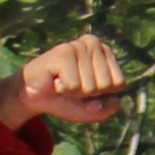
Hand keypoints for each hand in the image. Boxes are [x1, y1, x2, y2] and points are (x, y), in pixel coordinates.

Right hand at [0, 34, 129, 133]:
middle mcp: (93, 44)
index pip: (119, 83)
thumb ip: (109, 108)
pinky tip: (55, 80)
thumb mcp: (95, 110)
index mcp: (106, 52)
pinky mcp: (62, 52)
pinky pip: (73, 85)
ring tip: (63, 83)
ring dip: (74, 92)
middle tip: (73, 86)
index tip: (87, 89)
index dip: (103, 94)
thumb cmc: (69, 99)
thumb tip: (99, 101)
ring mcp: (77, 45)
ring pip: (90, 86)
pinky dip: (63, 90)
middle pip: (106, 85)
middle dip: (89, 94)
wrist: (35, 97)